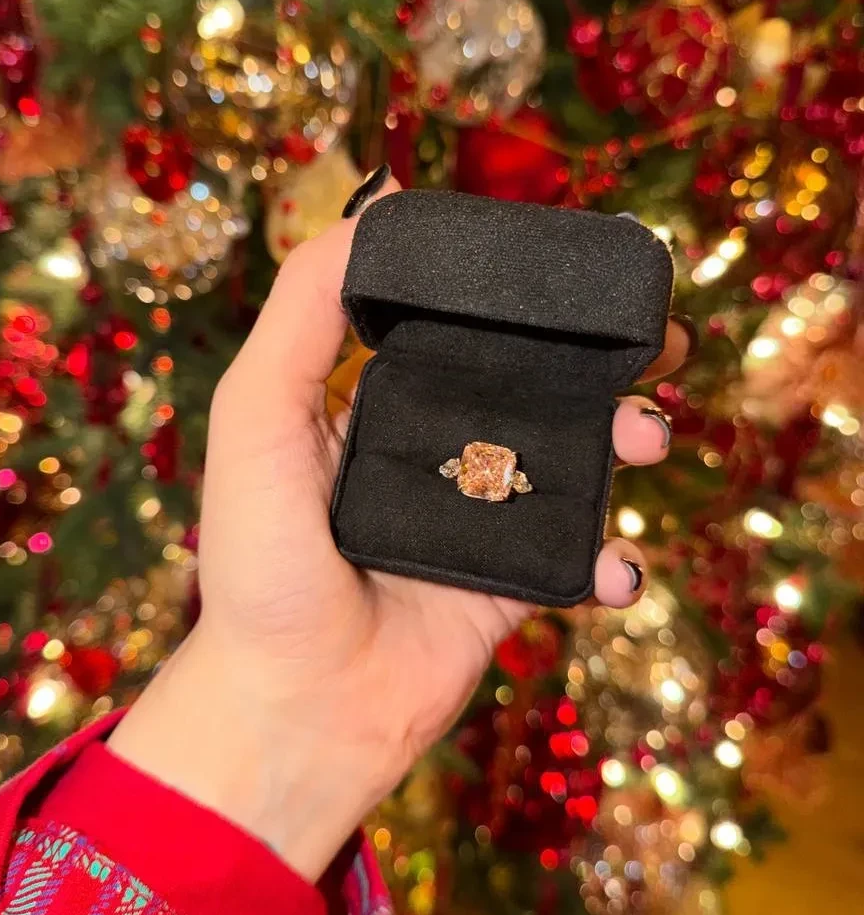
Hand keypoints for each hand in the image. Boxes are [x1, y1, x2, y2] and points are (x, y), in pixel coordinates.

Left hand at [111, 174, 691, 879]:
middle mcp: (435, 450)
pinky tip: (610, 565)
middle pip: (535, 385)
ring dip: (625, 439)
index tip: (571, 276)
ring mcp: (479, 518)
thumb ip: (301, 311)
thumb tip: (374, 210)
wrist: (292, 704)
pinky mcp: (511, 585)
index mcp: (380, 399)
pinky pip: (580, 556)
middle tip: (656, 344)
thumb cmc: (260, 559)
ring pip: (575, 460)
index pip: (460, 324)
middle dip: (600, 361)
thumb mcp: (257, 413)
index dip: (519, 298)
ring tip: (644, 439)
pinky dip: (612, 558)